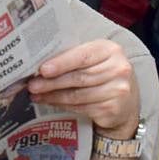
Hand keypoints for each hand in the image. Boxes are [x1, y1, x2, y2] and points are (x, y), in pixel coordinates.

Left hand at [25, 39, 139, 138]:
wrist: (126, 102)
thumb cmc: (103, 75)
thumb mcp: (95, 60)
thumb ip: (73, 58)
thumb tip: (40, 64)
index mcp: (111, 50)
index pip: (83, 56)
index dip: (61, 63)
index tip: (43, 69)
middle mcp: (119, 69)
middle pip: (79, 77)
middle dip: (52, 82)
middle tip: (32, 84)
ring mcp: (118, 91)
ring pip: (78, 94)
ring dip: (53, 95)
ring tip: (36, 94)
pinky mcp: (112, 109)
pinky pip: (81, 107)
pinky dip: (62, 105)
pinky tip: (50, 102)